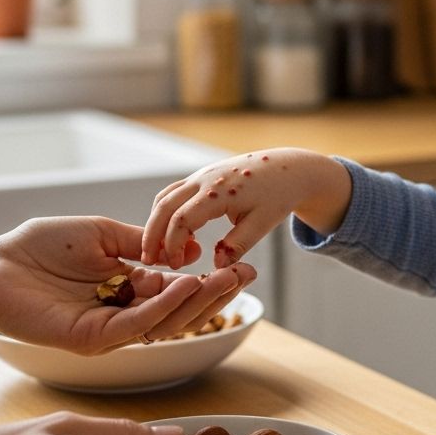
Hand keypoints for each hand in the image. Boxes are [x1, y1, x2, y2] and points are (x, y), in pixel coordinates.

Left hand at [0, 216, 255, 353]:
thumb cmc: (38, 247)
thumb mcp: (103, 234)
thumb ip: (144, 244)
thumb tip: (188, 248)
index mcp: (125, 288)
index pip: (177, 289)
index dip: (209, 279)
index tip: (242, 264)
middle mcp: (121, 312)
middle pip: (179, 311)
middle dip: (215, 293)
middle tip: (246, 273)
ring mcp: (107, 329)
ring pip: (164, 323)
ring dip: (198, 300)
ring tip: (224, 277)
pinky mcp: (91, 339)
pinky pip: (136, 325)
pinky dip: (163, 306)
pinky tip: (184, 283)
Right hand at [141, 147, 350, 269]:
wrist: (288, 167)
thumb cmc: (278, 196)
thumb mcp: (263, 223)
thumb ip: (239, 244)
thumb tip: (216, 267)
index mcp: (219, 191)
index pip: (182, 219)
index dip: (173, 244)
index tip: (174, 266)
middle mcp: (204, 179)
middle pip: (164, 206)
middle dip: (152, 234)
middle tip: (147, 261)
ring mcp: (201, 175)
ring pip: (165, 197)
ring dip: (155, 222)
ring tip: (154, 250)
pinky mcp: (201, 176)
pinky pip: (174, 193)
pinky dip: (166, 212)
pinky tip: (171, 233)